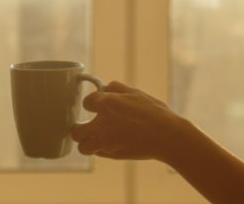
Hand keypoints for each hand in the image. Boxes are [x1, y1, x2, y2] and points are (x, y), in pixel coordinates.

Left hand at [70, 81, 192, 161]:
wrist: (167, 136)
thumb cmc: (154, 112)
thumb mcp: (135, 93)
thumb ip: (116, 88)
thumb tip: (105, 88)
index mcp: (106, 104)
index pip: (86, 102)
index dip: (91, 102)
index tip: (96, 104)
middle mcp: (101, 124)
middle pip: (76, 131)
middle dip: (79, 128)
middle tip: (87, 126)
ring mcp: (106, 142)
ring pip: (83, 148)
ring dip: (87, 143)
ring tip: (95, 138)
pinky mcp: (113, 155)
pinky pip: (99, 153)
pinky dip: (101, 149)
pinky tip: (111, 143)